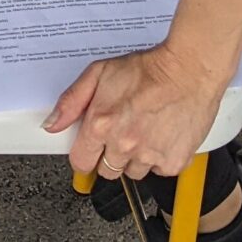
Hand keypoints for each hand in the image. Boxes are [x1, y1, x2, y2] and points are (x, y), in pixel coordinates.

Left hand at [46, 42, 230, 181]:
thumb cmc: (149, 69)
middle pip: (107, 170)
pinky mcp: (173, 162)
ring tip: (145, 130)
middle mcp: (124, 145)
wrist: (190, 69)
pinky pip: (159, 170)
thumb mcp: (99, 72)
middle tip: (123, 131)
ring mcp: (149, 156)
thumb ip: (71, 101)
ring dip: (135, 157)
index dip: (86, 154)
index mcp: (101, 125)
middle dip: (110, 155)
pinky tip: (162, 135)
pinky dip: (159, 158)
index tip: (92, 147)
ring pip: (134, 172)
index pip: (81, 162)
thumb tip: (51, 124)